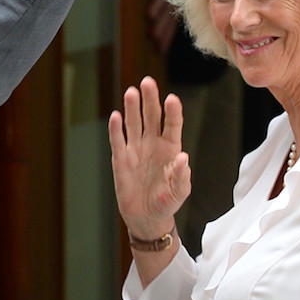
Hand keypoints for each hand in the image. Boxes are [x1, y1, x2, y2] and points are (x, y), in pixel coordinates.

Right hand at [108, 76, 190, 239]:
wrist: (146, 217)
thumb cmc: (166, 202)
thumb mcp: (179, 192)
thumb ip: (182, 176)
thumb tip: (183, 158)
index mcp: (170, 148)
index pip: (172, 125)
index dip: (172, 112)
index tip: (172, 99)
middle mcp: (153, 144)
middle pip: (151, 116)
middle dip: (150, 99)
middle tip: (148, 82)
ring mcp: (136, 150)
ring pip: (134, 124)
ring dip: (132, 108)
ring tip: (132, 92)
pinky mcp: (121, 159)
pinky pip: (118, 141)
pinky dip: (116, 129)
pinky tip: (116, 116)